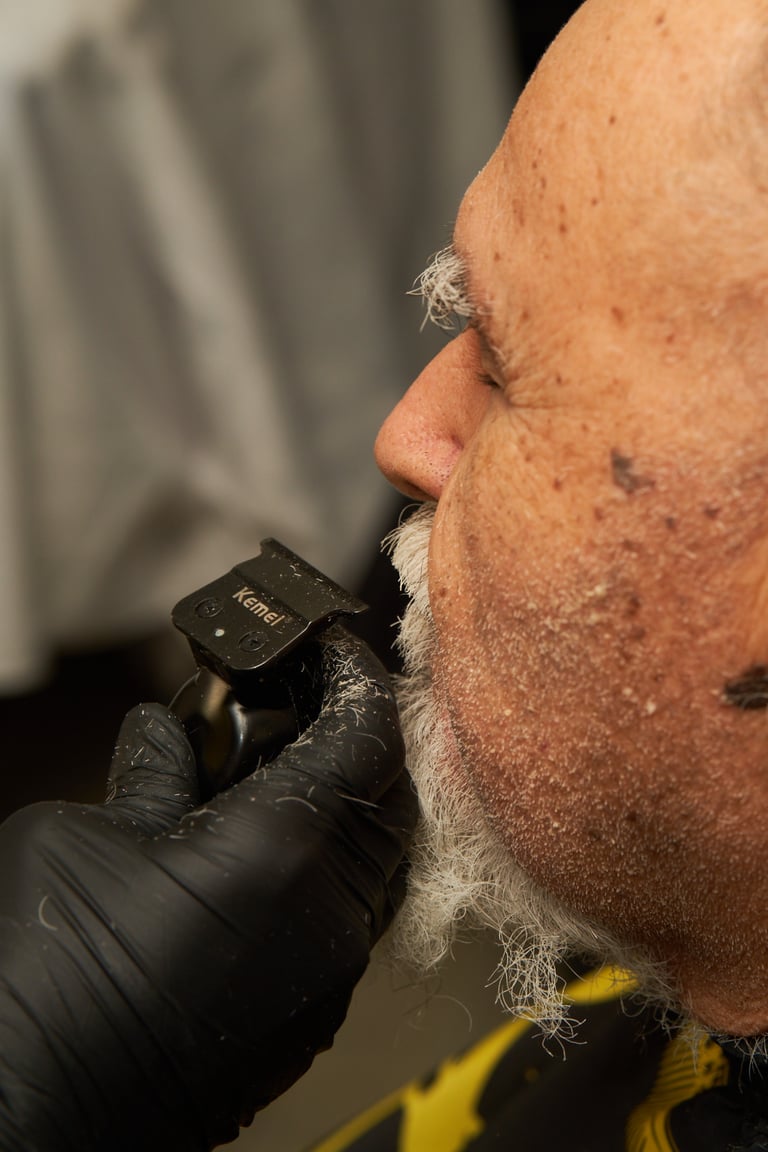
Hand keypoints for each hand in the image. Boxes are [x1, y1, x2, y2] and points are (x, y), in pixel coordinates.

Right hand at [0, 628, 414, 1150]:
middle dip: (353, 740)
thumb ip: (152, 775)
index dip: (355, 679)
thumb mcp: (86, 836)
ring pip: (377, 860)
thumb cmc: (42, 981)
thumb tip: (170, 735)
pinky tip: (265, 850)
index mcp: (282, 851)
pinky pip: (349, 917)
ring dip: (343, 805)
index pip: (365, 736)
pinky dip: (327, 866)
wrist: (28, 1114)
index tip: (333, 651)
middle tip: (301, 704)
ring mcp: (325, 976)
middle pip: (388, 797)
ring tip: (277, 772)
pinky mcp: (306, 1016)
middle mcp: (328, 917)